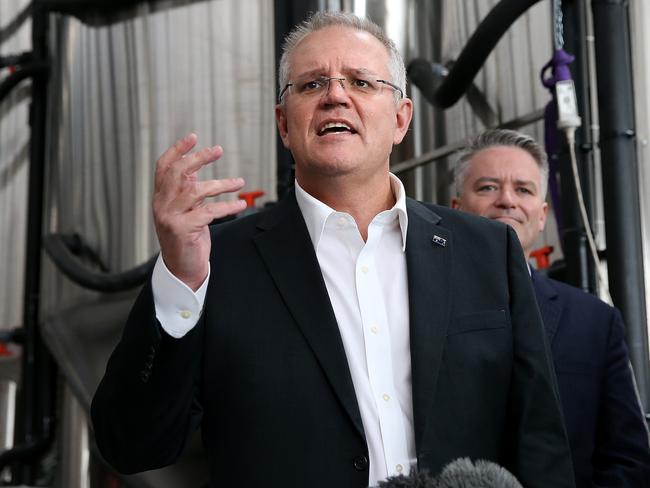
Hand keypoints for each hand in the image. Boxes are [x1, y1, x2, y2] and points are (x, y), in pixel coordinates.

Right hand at [153, 133, 245, 289]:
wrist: (182, 269)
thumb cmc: (187, 238)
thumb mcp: (184, 209)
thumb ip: (186, 189)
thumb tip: (194, 165)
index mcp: (161, 197)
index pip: (164, 167)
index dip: (177, 150)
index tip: (193, 137)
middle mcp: (162, 205)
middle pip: (178, 173)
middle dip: (198, 158)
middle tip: (218, 150)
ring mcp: (171, 217)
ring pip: (196, 191)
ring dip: (222, 184)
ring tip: (239, 182)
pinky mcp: (184, 229)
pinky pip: (209, 212)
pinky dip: (227, 207)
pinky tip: (240, 205)